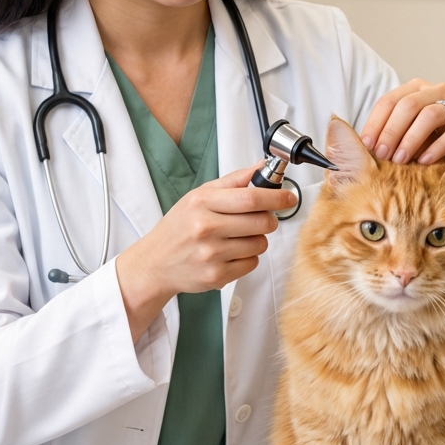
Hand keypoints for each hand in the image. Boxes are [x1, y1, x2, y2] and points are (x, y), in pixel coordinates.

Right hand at [116, 165, 295, 341]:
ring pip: (260, 244)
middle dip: (268, 219)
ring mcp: (211, 255)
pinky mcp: (217, 276)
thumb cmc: (179, 227)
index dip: (277, 197)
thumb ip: (233, 181)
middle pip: (262, 222)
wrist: (155, 263)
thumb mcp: (199, 196)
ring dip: (256, 239)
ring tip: (236, 238)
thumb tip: (262, 167)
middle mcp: (206, 228)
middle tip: (258, 218)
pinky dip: (247, 258)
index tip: (288, 197)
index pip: (251, 198)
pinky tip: (230, 253)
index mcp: (202, 203)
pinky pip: (252, 263)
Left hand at [360, 79, 444, 164]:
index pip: (389, 100)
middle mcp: (436, 92)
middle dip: (392, 131)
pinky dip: (438, 147)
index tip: (365, 145)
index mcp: (414, 91)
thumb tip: (346, 147)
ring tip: (401, 160)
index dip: (375, 123)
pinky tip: (425, 162)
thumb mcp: (402, 140)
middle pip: (408, 104)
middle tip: (381, 155)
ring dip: (412, 139)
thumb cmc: (427, 149)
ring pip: (430, 114)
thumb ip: (382, 139)